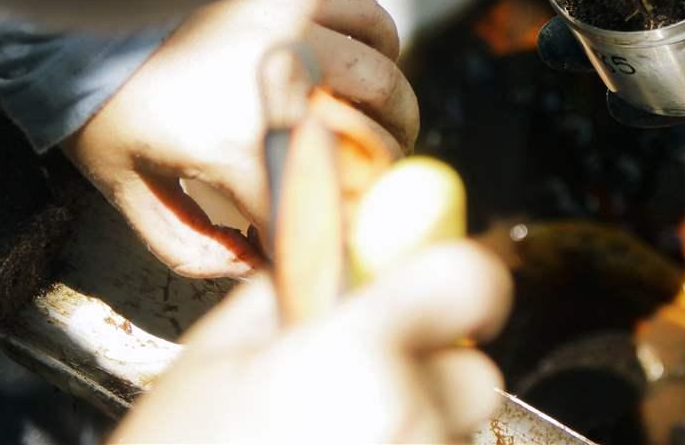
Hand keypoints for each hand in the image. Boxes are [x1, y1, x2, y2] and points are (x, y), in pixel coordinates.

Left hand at [65, 0, 418, 278]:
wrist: (80, 16)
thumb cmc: (102, 106)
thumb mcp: (129, 191)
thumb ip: (191, 247)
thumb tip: (255, 264)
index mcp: (237, 147)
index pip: (321, 208)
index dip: (333, 237)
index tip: (328, 244)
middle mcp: (279, 85)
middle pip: (375, 144)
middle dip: (379, 178)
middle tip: (364, 187)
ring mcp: (291, 29)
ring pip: (384, 79)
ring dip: (394, 115)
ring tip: (379, 130)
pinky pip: (371, 17)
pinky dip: (385, 46)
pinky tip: (369, 65)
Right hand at [113, 242, 511, 443]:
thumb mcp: (212, 361)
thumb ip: (291, 293)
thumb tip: (344, 259)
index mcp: (356, 357)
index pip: (472, 280)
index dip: (457, 278)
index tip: (436, 289)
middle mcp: (408, 420)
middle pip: (473, 372)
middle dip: (427, 370)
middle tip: (358, 386)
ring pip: (452, 432)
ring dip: (413, 427)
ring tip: (331, 442)